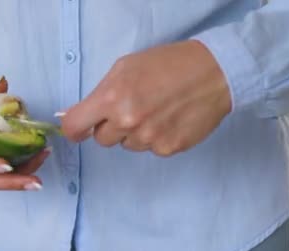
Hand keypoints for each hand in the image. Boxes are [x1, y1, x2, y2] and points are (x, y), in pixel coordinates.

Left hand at [59, 40, 231, 156]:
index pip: (75, 126)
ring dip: (134, 132)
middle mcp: (128, 121)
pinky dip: (156, 138)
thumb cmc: (168, 64)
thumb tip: (74, 115)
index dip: (74, 128)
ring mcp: (149, 138)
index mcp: (112, 97)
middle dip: (110, 126)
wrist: (214, 73)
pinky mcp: (167, 148)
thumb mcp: (125, 68)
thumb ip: (99, 93)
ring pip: (127, 145)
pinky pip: (150, 149)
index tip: (78, 128)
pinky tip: (169, 119)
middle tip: (131, 107)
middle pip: (102, 139)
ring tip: (155, 110)